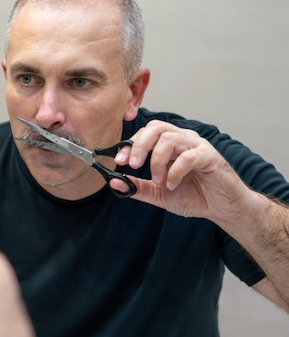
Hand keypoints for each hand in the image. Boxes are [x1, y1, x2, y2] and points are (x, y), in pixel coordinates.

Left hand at [113, 120, 252, 222]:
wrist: (222, 208)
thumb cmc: (195, 196)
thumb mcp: (158, 194)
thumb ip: (138, 187)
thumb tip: (114, 183)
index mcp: (170, 145)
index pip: (147, 132)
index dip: (130, 143)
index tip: (119, 160)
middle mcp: (183, 140)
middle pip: (156, 127)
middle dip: (140, 145)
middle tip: (133, 165)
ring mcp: (197, 146)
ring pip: (170, 138)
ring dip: (157, 160)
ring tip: (158, 180)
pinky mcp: (210, 157)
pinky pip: (189, 156)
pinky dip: (175, 170)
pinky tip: (172, 184)